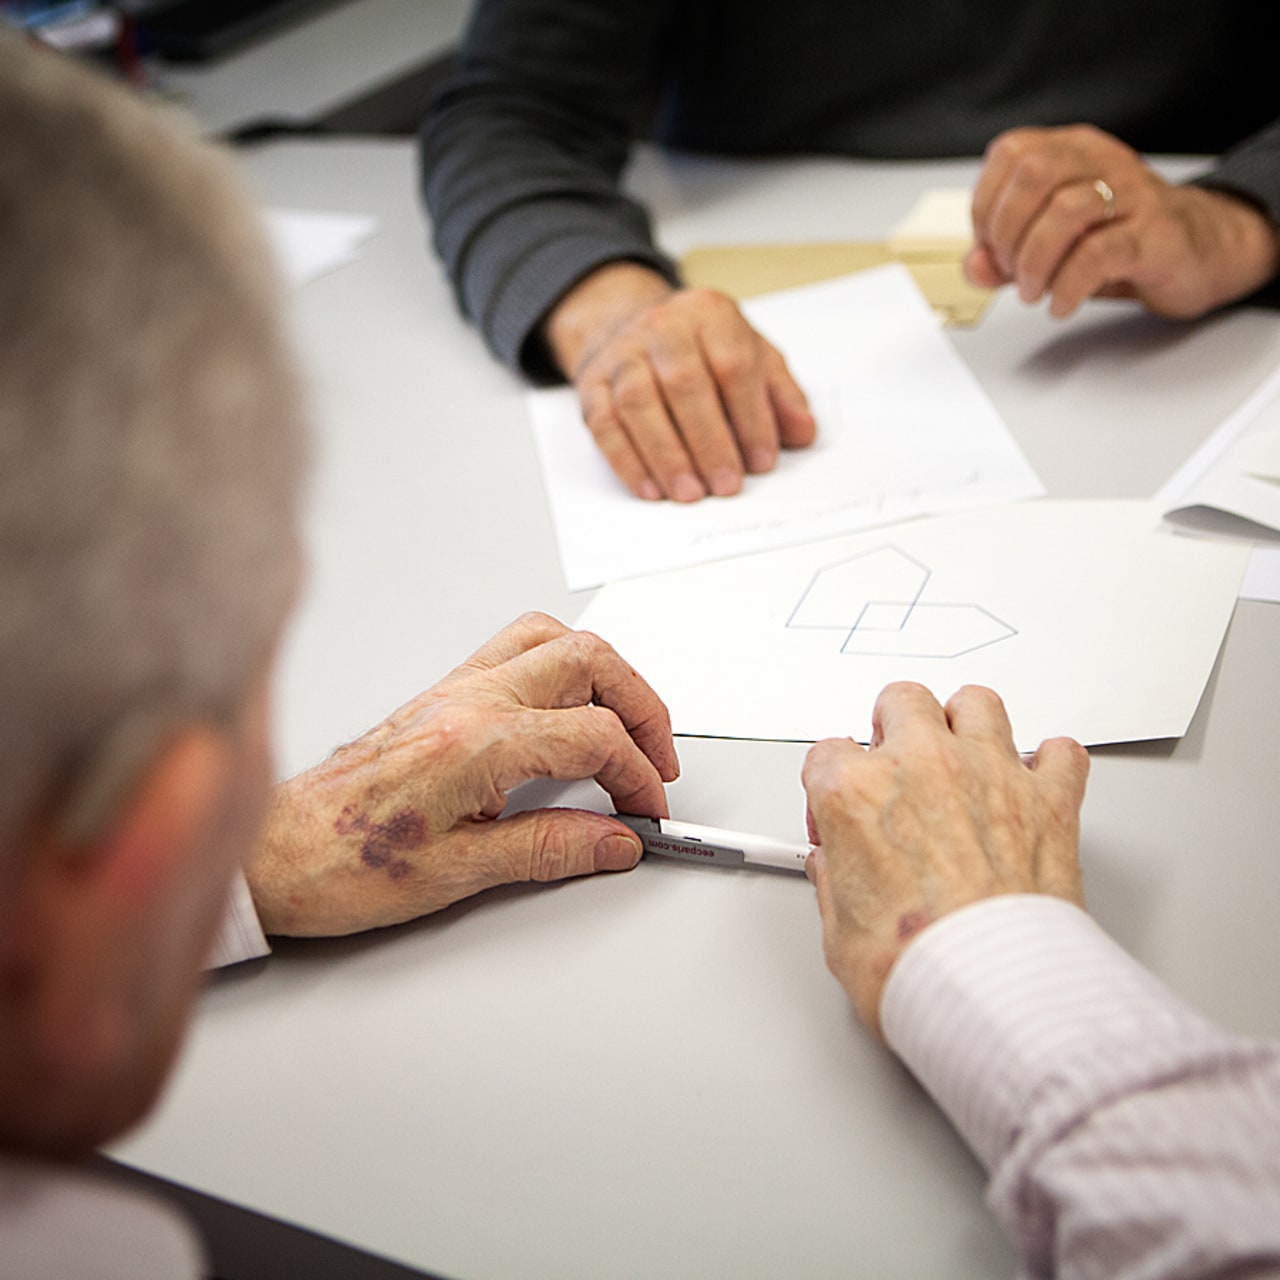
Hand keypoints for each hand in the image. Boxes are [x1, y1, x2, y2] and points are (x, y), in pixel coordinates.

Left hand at [245, 613, 678, 934]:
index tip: (647, 811)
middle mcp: (467, 699)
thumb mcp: (456, 874)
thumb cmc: (342, 863)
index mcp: (475, 743)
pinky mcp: (443, 693)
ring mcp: (454, 689)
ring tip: (625, 725)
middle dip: (642, 707)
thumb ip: (548, 849)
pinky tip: (570, 706)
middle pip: (589, 661)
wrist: (276, 850)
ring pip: (555, 640)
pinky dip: (564, 666)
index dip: (638, 774)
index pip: (592, 736)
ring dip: (606, 676)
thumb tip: (614, 840)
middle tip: (657, 759)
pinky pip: (519, 647)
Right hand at [543, 262, 816, 500]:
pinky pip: (605, 424)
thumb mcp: (750, 356)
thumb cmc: (701, 350)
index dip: (751, 417)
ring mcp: (622, 354)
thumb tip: (802, 433)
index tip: (762, 460)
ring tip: (690, 493)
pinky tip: (652, 489)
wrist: (631, 326)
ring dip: (666, 455)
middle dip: (708, 442)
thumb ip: (780, 394)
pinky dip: (628, 461)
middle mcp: (662, 326)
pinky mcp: (593, 384)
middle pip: (684, 383)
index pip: (734, 364)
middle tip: (726, 485)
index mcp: (710, 314)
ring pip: (639, 403)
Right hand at [801, 682, 1088, 1037]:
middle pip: (901, 701)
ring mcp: (989, 774)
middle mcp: (922, 766)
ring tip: (962, 756)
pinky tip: (1035, 784)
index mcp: (855, 793)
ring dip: (965, 724)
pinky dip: (1050, 764)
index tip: (840, 816)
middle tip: (896, 763)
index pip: (827, 753)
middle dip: (893, 728)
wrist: (994, 994)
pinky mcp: (1049, 799)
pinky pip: (1061, 752)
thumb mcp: (838, 933)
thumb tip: (840, 874)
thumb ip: (835, 884)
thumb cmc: (917, 968)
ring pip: (977, 703)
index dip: (829, 787)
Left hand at [966, 124, 1279, 319]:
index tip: (990, 246)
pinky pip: (1097, 255)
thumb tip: (973, 268)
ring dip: (1033, 262)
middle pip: (1034, 174)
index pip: (1011, 153)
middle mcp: (1102, 162)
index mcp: (1072, 151)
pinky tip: (1060, 304)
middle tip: (1010, 272)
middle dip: (1007, 232)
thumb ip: (1005, 256)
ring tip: (1033, 291)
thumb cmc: (1118, 240)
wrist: (1198, 249)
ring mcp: (1133, 195)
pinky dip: (1066, 287)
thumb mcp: (1050, 247)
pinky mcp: (1153, 236)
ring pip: (1065, 211)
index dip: (986, 204)